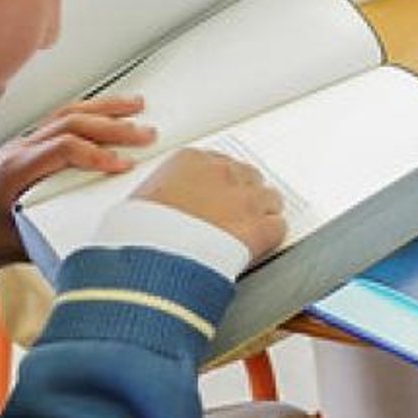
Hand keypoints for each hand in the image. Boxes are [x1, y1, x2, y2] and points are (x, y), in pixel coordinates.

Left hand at [0, 96, 154, 280]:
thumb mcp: (20, 243)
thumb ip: (55, 232)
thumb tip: (97, 228)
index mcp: (12, 171)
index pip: (61, 148)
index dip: (97, 154)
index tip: (124, 165)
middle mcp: (17, 150)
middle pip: (69, 124)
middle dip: (112, 127)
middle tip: (145, 135)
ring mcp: (23, 144)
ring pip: (66, 114)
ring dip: (104, 109)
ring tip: (136, 106)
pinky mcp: (30, 145)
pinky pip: (61, 119)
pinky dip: (90, 112)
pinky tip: (110, 110)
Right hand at [132, 148, 287, 267]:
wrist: (155, 257)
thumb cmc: (140, 233)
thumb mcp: (139, 202)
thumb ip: (158, 196)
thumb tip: (153, 207)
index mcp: (191, 160)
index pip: (218, 163)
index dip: (220, 184)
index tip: (216, 196)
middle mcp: (223, 173)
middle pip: (248, 176)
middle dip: (243, 195)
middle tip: (233, 214)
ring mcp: (245, 198)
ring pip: (270, 198)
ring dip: (261, 213)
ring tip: (248, 230)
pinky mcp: (261, 227)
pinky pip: (278, 226)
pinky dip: (271, 236)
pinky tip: (259, 245)